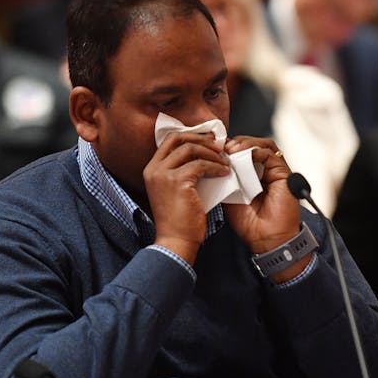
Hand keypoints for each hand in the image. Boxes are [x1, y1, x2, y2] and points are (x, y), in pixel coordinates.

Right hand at [143, 131, 229, 263]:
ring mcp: (163, 174)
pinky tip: (223, 173)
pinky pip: (200, 165)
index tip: (209, 141)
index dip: (191, 135)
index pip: (170, 140)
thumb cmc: (179, 220)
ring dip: (212, 153)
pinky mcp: (176, 181)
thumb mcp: (176, 190)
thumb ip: (183, 171)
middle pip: (178, 138)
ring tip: (225, 162)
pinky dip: (215, 167)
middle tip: (220, 145)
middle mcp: (154, 169)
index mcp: (152, 169)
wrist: (175, 241)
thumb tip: (204, 155)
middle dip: (201, 139)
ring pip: (191, 149)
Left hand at [222, 136, 299, 253]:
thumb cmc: (249, 223)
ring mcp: (274, 171)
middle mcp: (264, 171)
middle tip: (221, 147)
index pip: (241, 152)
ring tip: (231, 150)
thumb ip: (225, 178)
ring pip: (262, 145)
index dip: (227, 148)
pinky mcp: (284, 173)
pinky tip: (243, 155)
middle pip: (251, 145)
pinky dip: (256, 151)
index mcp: (251, 175)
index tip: (212, 149)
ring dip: (245, 144)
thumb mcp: (229, 196)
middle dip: (235, 143)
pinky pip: (270, 154)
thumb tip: (212, 162)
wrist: (265, 239)